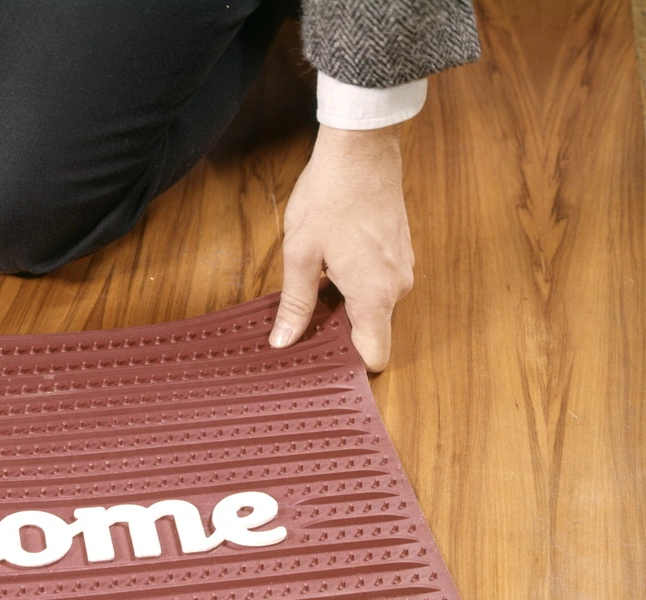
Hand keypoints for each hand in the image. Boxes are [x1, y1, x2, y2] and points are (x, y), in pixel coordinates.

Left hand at [269, 124, 414, 371]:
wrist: (362, 148)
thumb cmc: (330, 197)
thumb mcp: (301, 255)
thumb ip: (296, 303)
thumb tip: (284, 341)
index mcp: (374, 295)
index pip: (376, 354)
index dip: (348, 363)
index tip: (320, 361)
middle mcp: (397, 287)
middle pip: (371, 331)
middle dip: (338, 333)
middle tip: (300, 326)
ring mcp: (402, 267)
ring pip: (374, 307)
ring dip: (345, 307)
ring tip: (311, 292)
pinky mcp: (400, 251)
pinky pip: (378, 284)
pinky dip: (355, 287)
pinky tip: (329, 270)